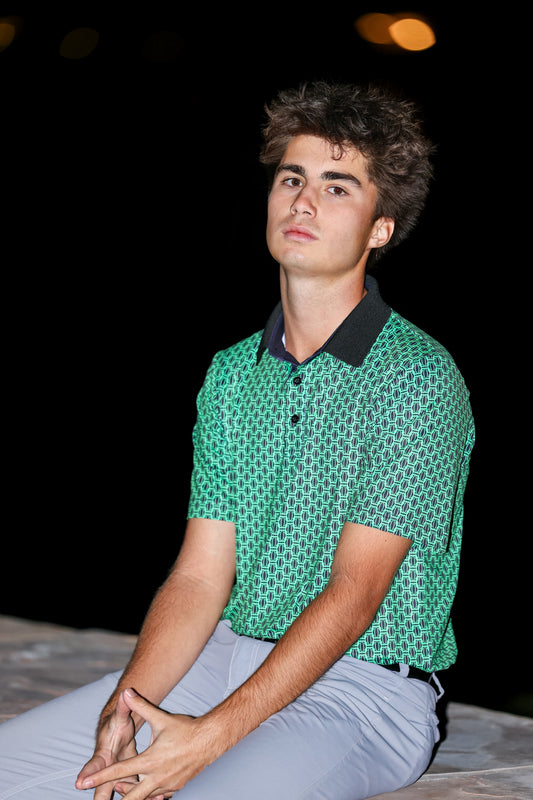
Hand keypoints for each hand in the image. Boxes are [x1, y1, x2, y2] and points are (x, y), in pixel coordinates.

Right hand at [76, 690, 139, 799]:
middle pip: (101, 789)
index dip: (87, 773)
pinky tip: (157, 799)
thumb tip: (125, 692)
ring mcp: (116, 778)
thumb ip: (123, 707)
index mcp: (103, 755)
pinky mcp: (128, 780)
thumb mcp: (120, 717)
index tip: (79, 782)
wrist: (119, 733)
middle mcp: (107, 770)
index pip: (93, 765)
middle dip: (100, 799)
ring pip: (119, 792)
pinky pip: (133, 791)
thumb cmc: (117, 725)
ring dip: (127, 798)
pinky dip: (141, 796)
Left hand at [78, 689, 221, 799]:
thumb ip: (141, 706)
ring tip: (121, 787)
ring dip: (131, 794)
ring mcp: (166, 785)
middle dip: (116, 796)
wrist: (210, 740)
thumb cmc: (185, 729)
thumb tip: (127, 692)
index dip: (100, 777)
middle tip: (103, 797)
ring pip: (143, 797)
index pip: (119, 771)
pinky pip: (158, 797)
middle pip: (130, 796)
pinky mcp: (175, 788)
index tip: (84, 783)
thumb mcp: (161, 718)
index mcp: (150, 760)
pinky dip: (149, 795)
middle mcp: (156, 776)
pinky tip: (146, 791)